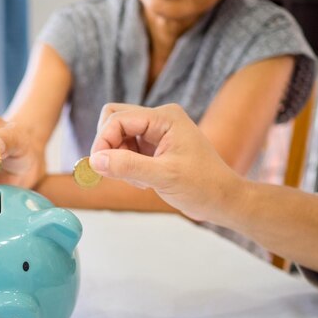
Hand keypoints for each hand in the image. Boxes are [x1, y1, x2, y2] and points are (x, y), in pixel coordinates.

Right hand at [89, 103, 243, 221]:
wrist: (222, 200)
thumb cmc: (202, 186)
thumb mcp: (163, 176)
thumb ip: (127, 166)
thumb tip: (94, 160)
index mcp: (164, 117)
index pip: (118, 118)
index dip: (103, 140)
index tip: (97, 166)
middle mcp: (159, 119)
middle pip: (115, 119)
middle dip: (108, 145)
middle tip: (114, 170)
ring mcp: (156, 132)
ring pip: (118, 135)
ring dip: (118, 157)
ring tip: (137, 179)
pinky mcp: (154, 146)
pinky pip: (127, 148)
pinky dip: (126, 164)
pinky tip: (143, 180)